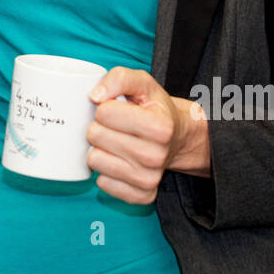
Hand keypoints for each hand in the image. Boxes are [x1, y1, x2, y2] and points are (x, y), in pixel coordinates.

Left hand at [86, 67, 210, 204]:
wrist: (178, 138)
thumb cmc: (155, 109)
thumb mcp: (143, 83)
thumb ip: (119, 78)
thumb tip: (95, 96)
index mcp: (160, 126)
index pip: (104, 112)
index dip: (105, 107)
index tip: (118, 110)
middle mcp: (156, 155)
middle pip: (95, 136)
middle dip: (100, 127)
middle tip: (116, 127)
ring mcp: (149, 179)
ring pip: (95, 160)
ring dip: (100, 149)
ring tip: (117, 143)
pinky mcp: (142, 195)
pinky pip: (102, 183)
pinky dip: (106, 171)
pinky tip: (120, 161)